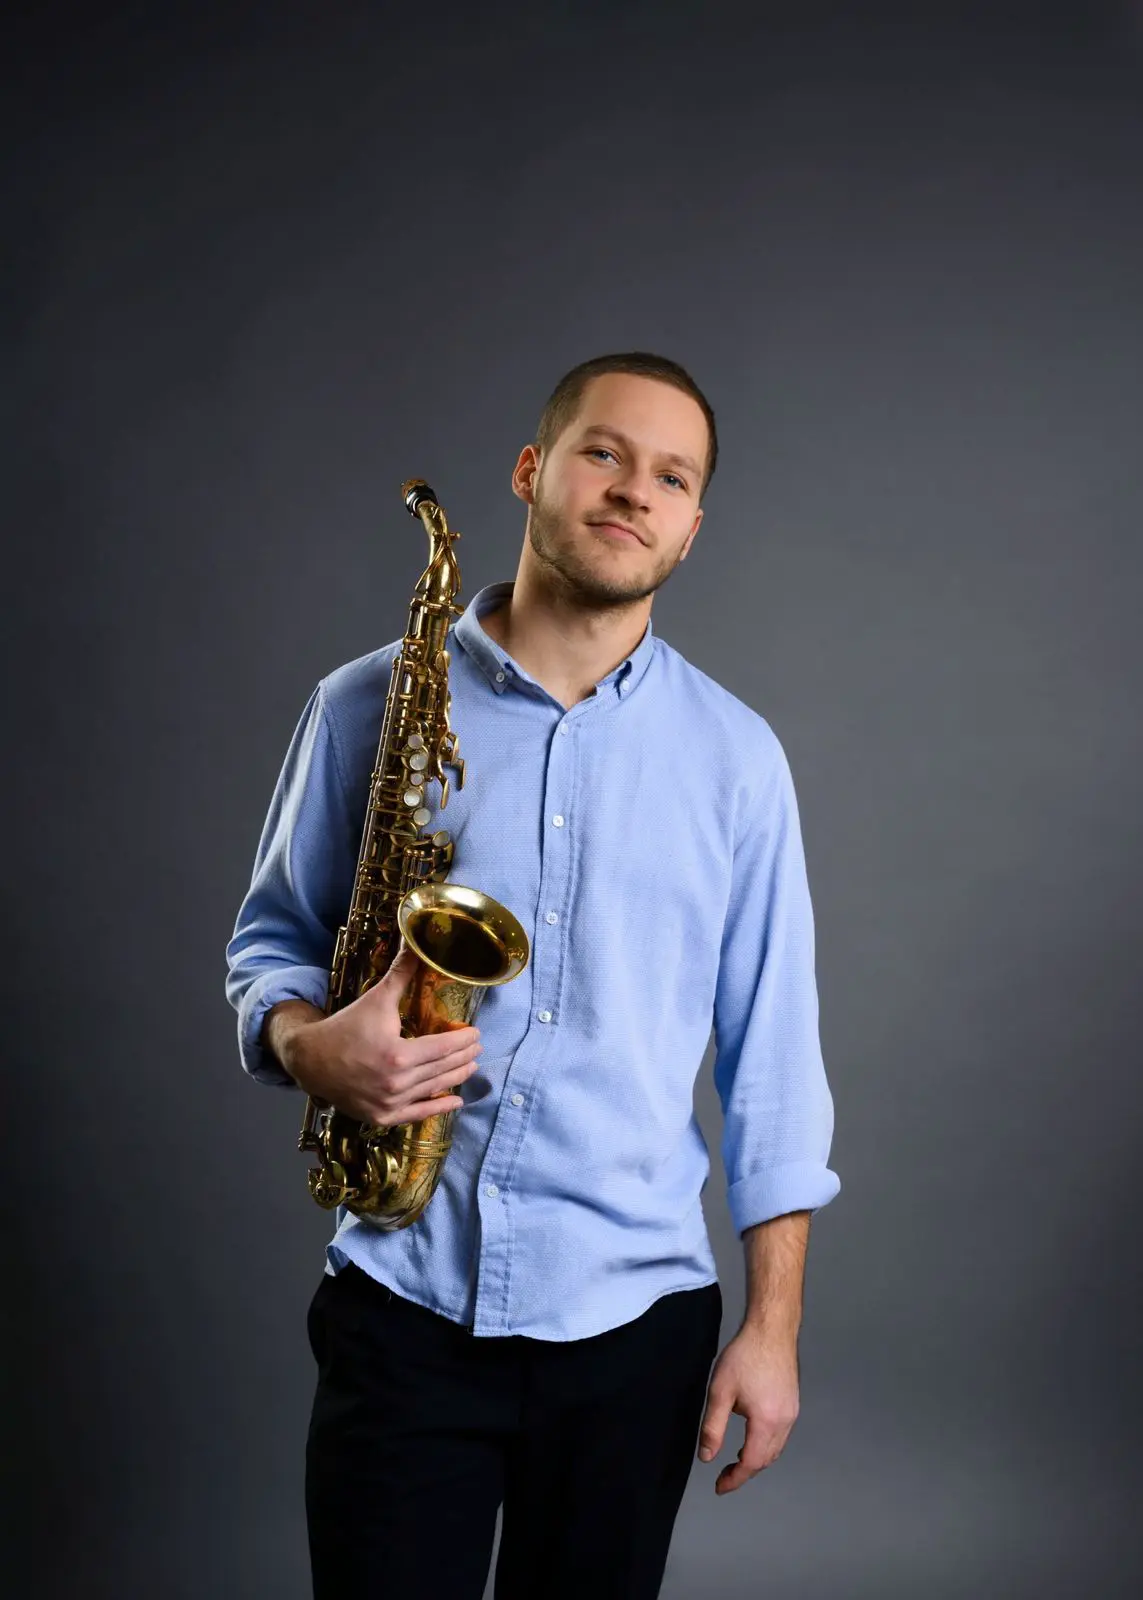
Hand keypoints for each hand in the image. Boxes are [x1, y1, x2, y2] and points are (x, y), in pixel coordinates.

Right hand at [284, 943, 482, 1124]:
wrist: (310, 1060)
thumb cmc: (345, 1027)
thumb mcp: (376, 1000)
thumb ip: (401, 974)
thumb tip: (417, 945)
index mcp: (398, 1055)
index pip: (443, 1048)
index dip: (463, 1041)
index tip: (475, 1033)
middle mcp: (396, 1084)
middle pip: (442, 1069)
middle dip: (464, 1057)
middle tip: (478, 1048)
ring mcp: (390, 1104)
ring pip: (434, 1090)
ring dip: (456, 1078)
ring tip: (472, 1067)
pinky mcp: (382, 1117)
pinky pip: (417, 1115)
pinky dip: (439, 1108)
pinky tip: (456, 1101)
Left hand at [697, 1325, 799, 1493]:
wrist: (771, 1329)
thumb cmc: (745, 1355)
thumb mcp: (720, 1391)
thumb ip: (712, 1427)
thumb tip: (706, 1457)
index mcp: (766, 1422)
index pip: (751, 1463)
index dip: (734, 1479)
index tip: (719, 1487)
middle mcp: (784, 1421)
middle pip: (766, 1459)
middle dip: (745, 1472)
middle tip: (724, 1475)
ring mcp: (792, 1412)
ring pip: (775, 1449)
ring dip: (757, 1459)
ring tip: (736, 1460)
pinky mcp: (793, 1403)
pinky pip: (781, 1435)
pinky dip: (766, 1445)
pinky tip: (752, 1437)